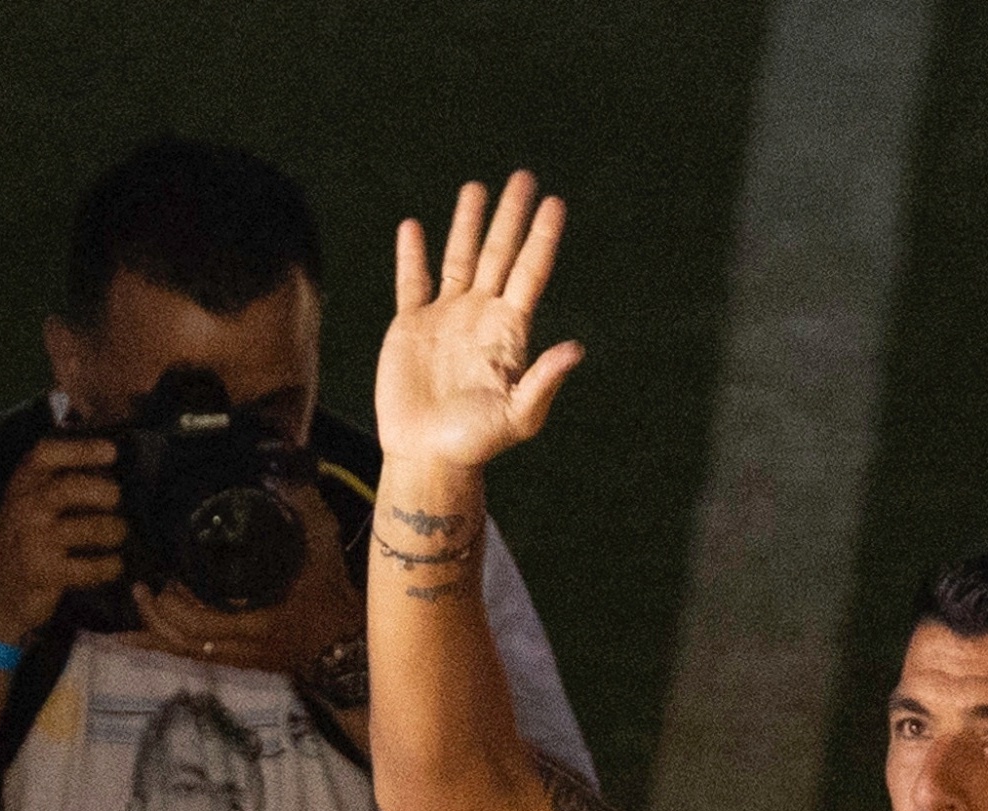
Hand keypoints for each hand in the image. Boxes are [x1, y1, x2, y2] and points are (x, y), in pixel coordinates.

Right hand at [0, 435, 124, 648]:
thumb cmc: (21, 542)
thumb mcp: (29, 505)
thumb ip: (58, 483)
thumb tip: (109, 465)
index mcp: (22, 485)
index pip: (46, 454)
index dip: (81, 449)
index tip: (112, 451)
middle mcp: (25, 507)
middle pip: (69, 488)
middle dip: (103, 492)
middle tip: (117, 501)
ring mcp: (34, 541)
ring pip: (88, 529)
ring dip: (114, 530)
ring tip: (119, 533)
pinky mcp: (45, 573)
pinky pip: (91, 568)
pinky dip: (110, 566)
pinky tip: (114, 565)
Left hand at [127, 481, 363, 677]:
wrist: (349, 641)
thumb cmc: (333, 592)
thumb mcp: (321, 544)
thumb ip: (301, 506)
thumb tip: (274, 470)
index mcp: (261, 621)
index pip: (202, 625)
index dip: (175, 605)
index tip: (167, 578)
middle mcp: (246, 647)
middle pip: (185, 642)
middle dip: (158, 616)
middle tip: (146, 586)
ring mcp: (242, 658)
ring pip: (187, 653)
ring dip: (159, 630)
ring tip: (145, 599)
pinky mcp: (241, 662)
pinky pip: (195, 657)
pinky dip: (169, 644)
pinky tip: (143, 633)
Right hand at [377, 173, 582, 472]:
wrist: (429, 455)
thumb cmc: (477, 443)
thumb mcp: (519, 415)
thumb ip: (544, 380)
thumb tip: (576, 349)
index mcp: (509, 333)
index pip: (530, 273)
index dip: (541, 238)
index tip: (554, 203)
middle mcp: (481, 318)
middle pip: (499, 254)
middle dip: (511, 216)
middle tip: (524, 177)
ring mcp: (446, 318)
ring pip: (459, 258)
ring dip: (467, 223)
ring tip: (477, 188)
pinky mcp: (411, 326)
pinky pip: (412, 281)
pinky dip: (412, 255)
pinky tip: (414, 228)